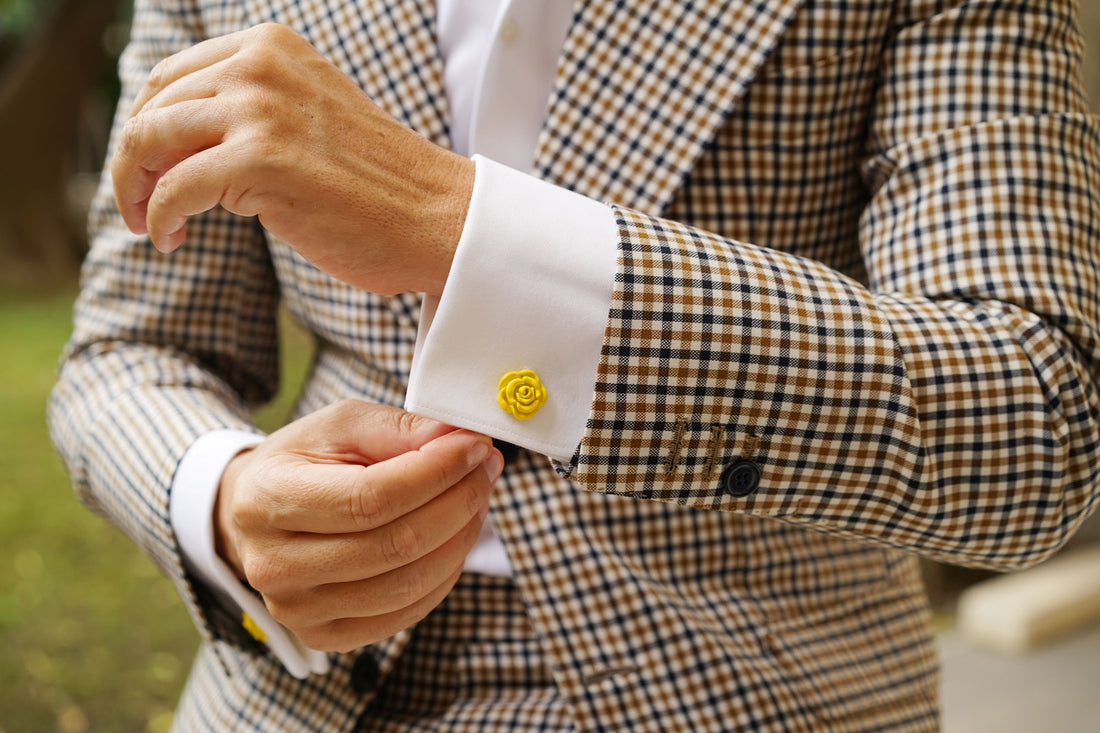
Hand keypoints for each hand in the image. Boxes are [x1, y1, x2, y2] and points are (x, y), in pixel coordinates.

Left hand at [112, 23, 472, 295]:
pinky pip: (173, 189)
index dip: (146, 126)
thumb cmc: (379, 184)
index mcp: (270, 47)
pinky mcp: (259, 161)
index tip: (151, 169)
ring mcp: (259, 109)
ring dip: (133, 189)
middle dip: (132, 160)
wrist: (438, 217)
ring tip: (150, 223)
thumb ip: (254, 109)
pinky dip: (159, 219)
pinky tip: (171, 240)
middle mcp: (259, 65)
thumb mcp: (309, 115)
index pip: (171, 77)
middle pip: (151, 106)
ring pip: (148, 141)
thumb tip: (178, 138)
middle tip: (139, 203)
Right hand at [215, 400, 502, 652]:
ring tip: (476, 498)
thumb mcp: (340, 425)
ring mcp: (298, 610)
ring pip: (408, 584)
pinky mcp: (325, 636)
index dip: (435, 473)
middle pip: (395, 545)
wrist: (254, 515)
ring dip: (460, 538)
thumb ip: (399, 428)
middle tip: (486, 468)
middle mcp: (275, 565)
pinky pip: (406, 612)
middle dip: (459, 501)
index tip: (474, 446)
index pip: (370, 498)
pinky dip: (445, 574)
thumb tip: (459, 438)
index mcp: (268, 500)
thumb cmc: (303, 463)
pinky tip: (454, 537)